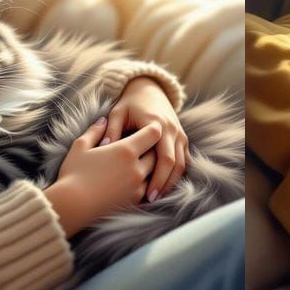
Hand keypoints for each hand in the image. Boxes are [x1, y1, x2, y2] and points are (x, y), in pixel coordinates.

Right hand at [48, 116, 161, 235]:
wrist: (72, 206)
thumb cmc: (73, 174)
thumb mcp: (80, 146)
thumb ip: (94, 131)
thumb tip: (103, 120)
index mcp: (126, 150)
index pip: (153, 134)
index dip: (152, 129)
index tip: (147, 128)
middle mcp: (137, 168)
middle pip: (157, 154)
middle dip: (152, 149)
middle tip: (144, 145)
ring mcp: (138, 187)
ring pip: (154, 173)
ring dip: (150, 167)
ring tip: (138, 164)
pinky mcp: (135, 201)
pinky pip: (147, 189)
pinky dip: (145, 183)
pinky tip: (133, 181)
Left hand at [104, 77, 187, 200]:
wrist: (150, 90)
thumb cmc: (130, 104)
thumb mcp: (117, 112)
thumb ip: (111, 130)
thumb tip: (105, 148)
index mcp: (158, 125)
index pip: (163, 158)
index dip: (157, 178)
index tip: (145, 194)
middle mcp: (173, 131)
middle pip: (175, 164)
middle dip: (165, 184)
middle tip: (152, 200)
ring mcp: (180, 135)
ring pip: (182, 165)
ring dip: (171, 182)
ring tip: (157, 198)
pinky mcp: (183, 139)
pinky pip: (184, 161)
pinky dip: (176, 175)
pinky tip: (164, 187)